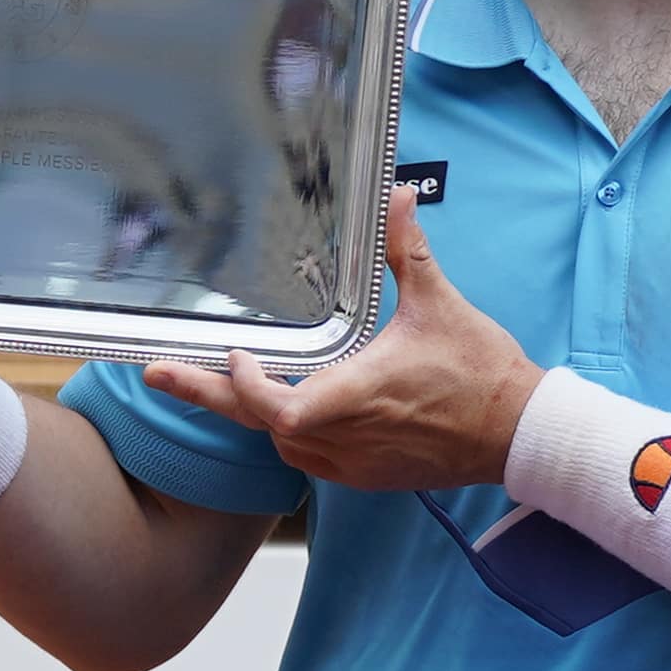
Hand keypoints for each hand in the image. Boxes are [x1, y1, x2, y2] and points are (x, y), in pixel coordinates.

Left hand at [132, 181, 531, 488]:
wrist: (515, 434)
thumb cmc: (480, 371)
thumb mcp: (440, 303)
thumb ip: (407, 250)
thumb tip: (399, 196)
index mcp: (357, 393)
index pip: (277, 406)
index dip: (244, 385)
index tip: (233, 353)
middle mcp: (345, 434)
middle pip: (256, 422)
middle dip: (204, 395)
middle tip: (155, 373)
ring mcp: (351, 461)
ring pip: (278, 440)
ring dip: (251, 410)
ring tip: (217, 380)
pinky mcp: (361, 474)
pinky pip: (305, 454)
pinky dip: (285, 429)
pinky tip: (276, 405)